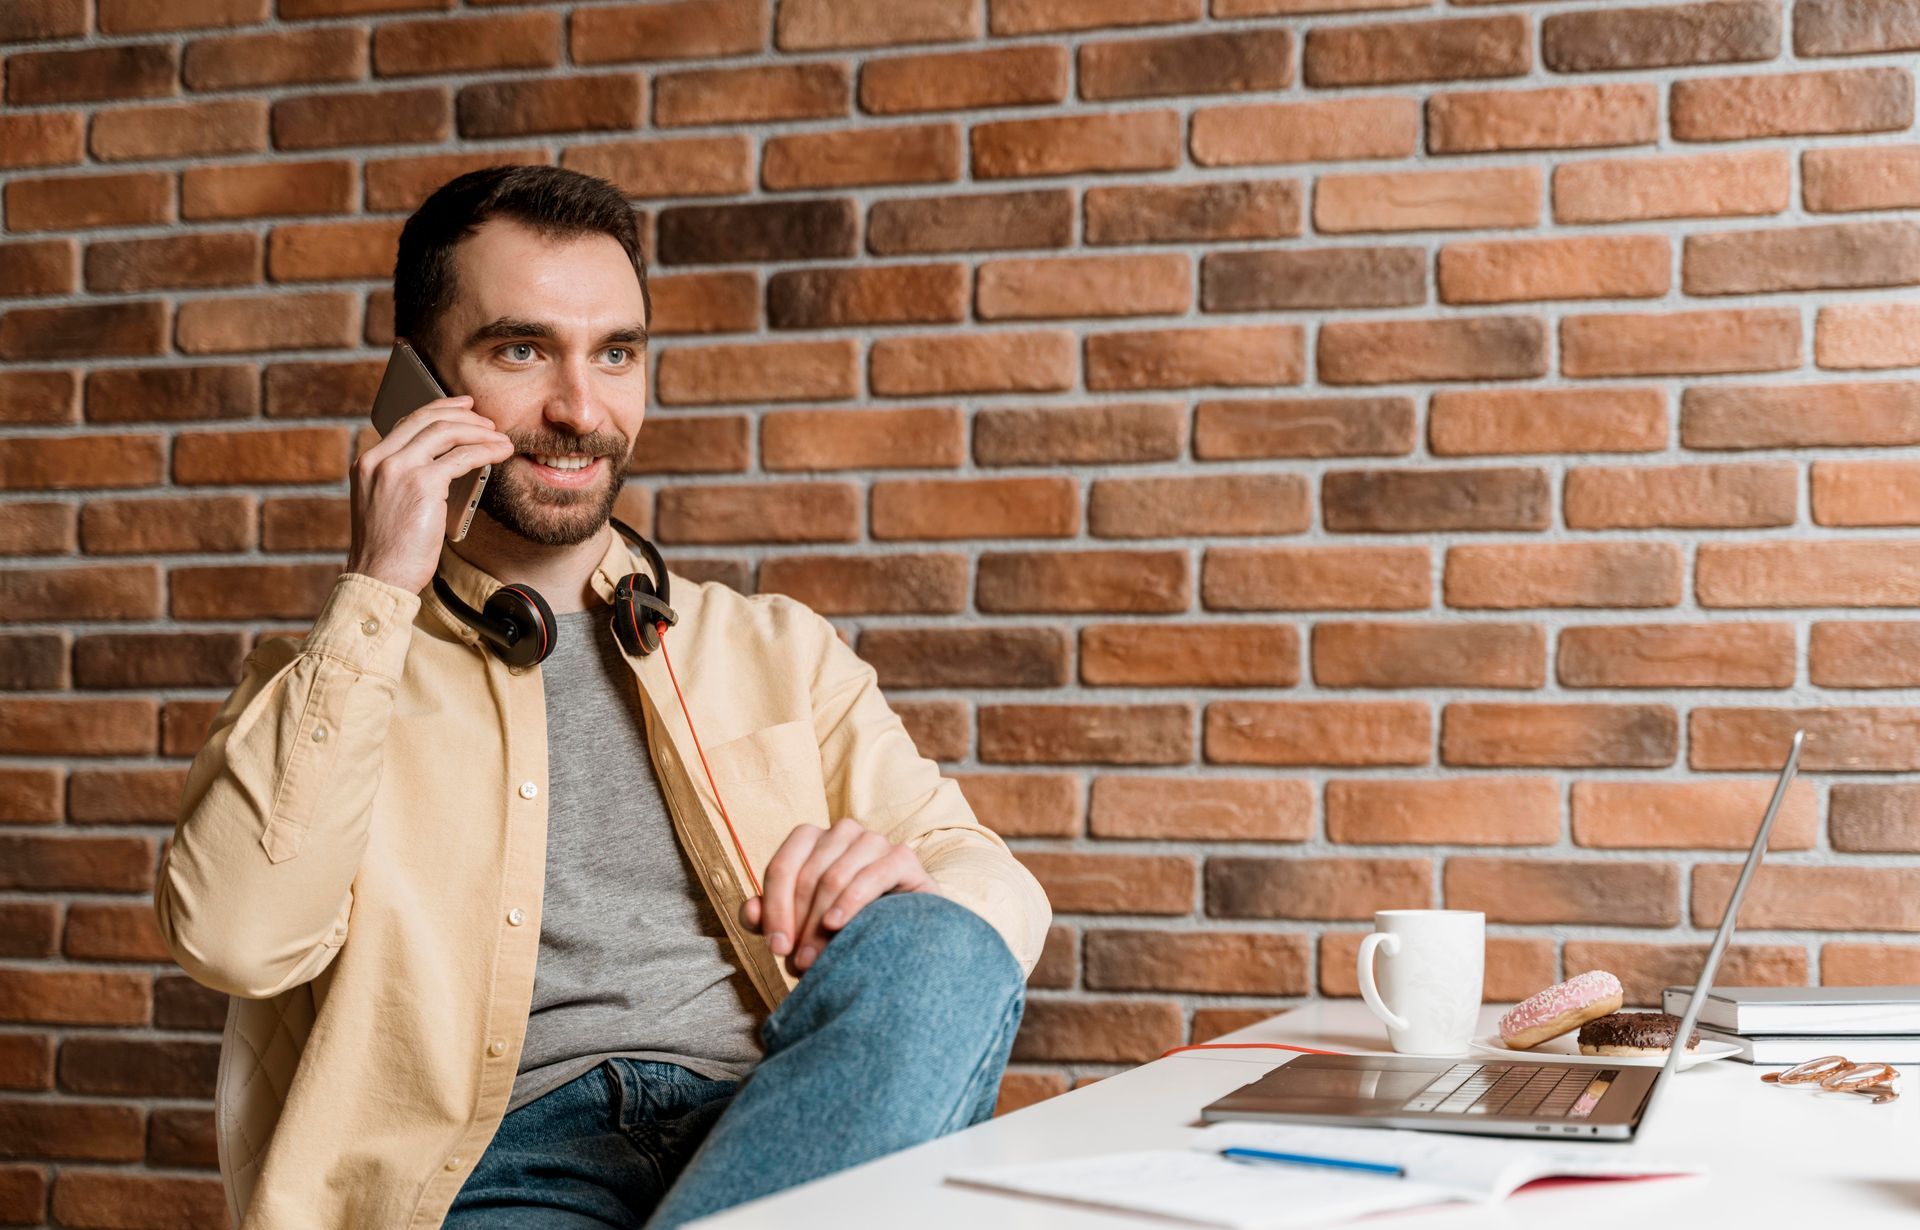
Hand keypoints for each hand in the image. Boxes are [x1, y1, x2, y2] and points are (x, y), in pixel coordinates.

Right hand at [345, 396, 515, 593]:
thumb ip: (403, 480)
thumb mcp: (387, 505)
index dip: (438, 410)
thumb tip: (443, 465)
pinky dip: (486, 451)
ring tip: (500, 438)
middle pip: (426, 419)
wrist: (379, 577)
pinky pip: (462, 456)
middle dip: (463, 415)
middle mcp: (378, 460)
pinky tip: (500, 453)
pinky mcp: (421, 483)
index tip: (462, 407)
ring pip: (446, 432)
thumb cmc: (389, 552)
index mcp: (367, 463)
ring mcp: (398, 469)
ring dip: (479, 432)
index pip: (406, 423)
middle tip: (488, 421)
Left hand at [739, 818, 936, 976]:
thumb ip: (768, 918)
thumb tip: (751, 911)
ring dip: (820, 922)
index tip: (776, 948)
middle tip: (798, 962)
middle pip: (807, 876)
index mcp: (811, 838)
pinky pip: (871, 876)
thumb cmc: (842, 927)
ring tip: (817, 958)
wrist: (898, 937)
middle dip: (798, 924)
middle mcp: (842, 832)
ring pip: (834, 877)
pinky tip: (837, 925)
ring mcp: (874, 840)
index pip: (782, 867)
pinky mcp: (902, 858)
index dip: (774, 909)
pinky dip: (850, 902)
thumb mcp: (798, 926)